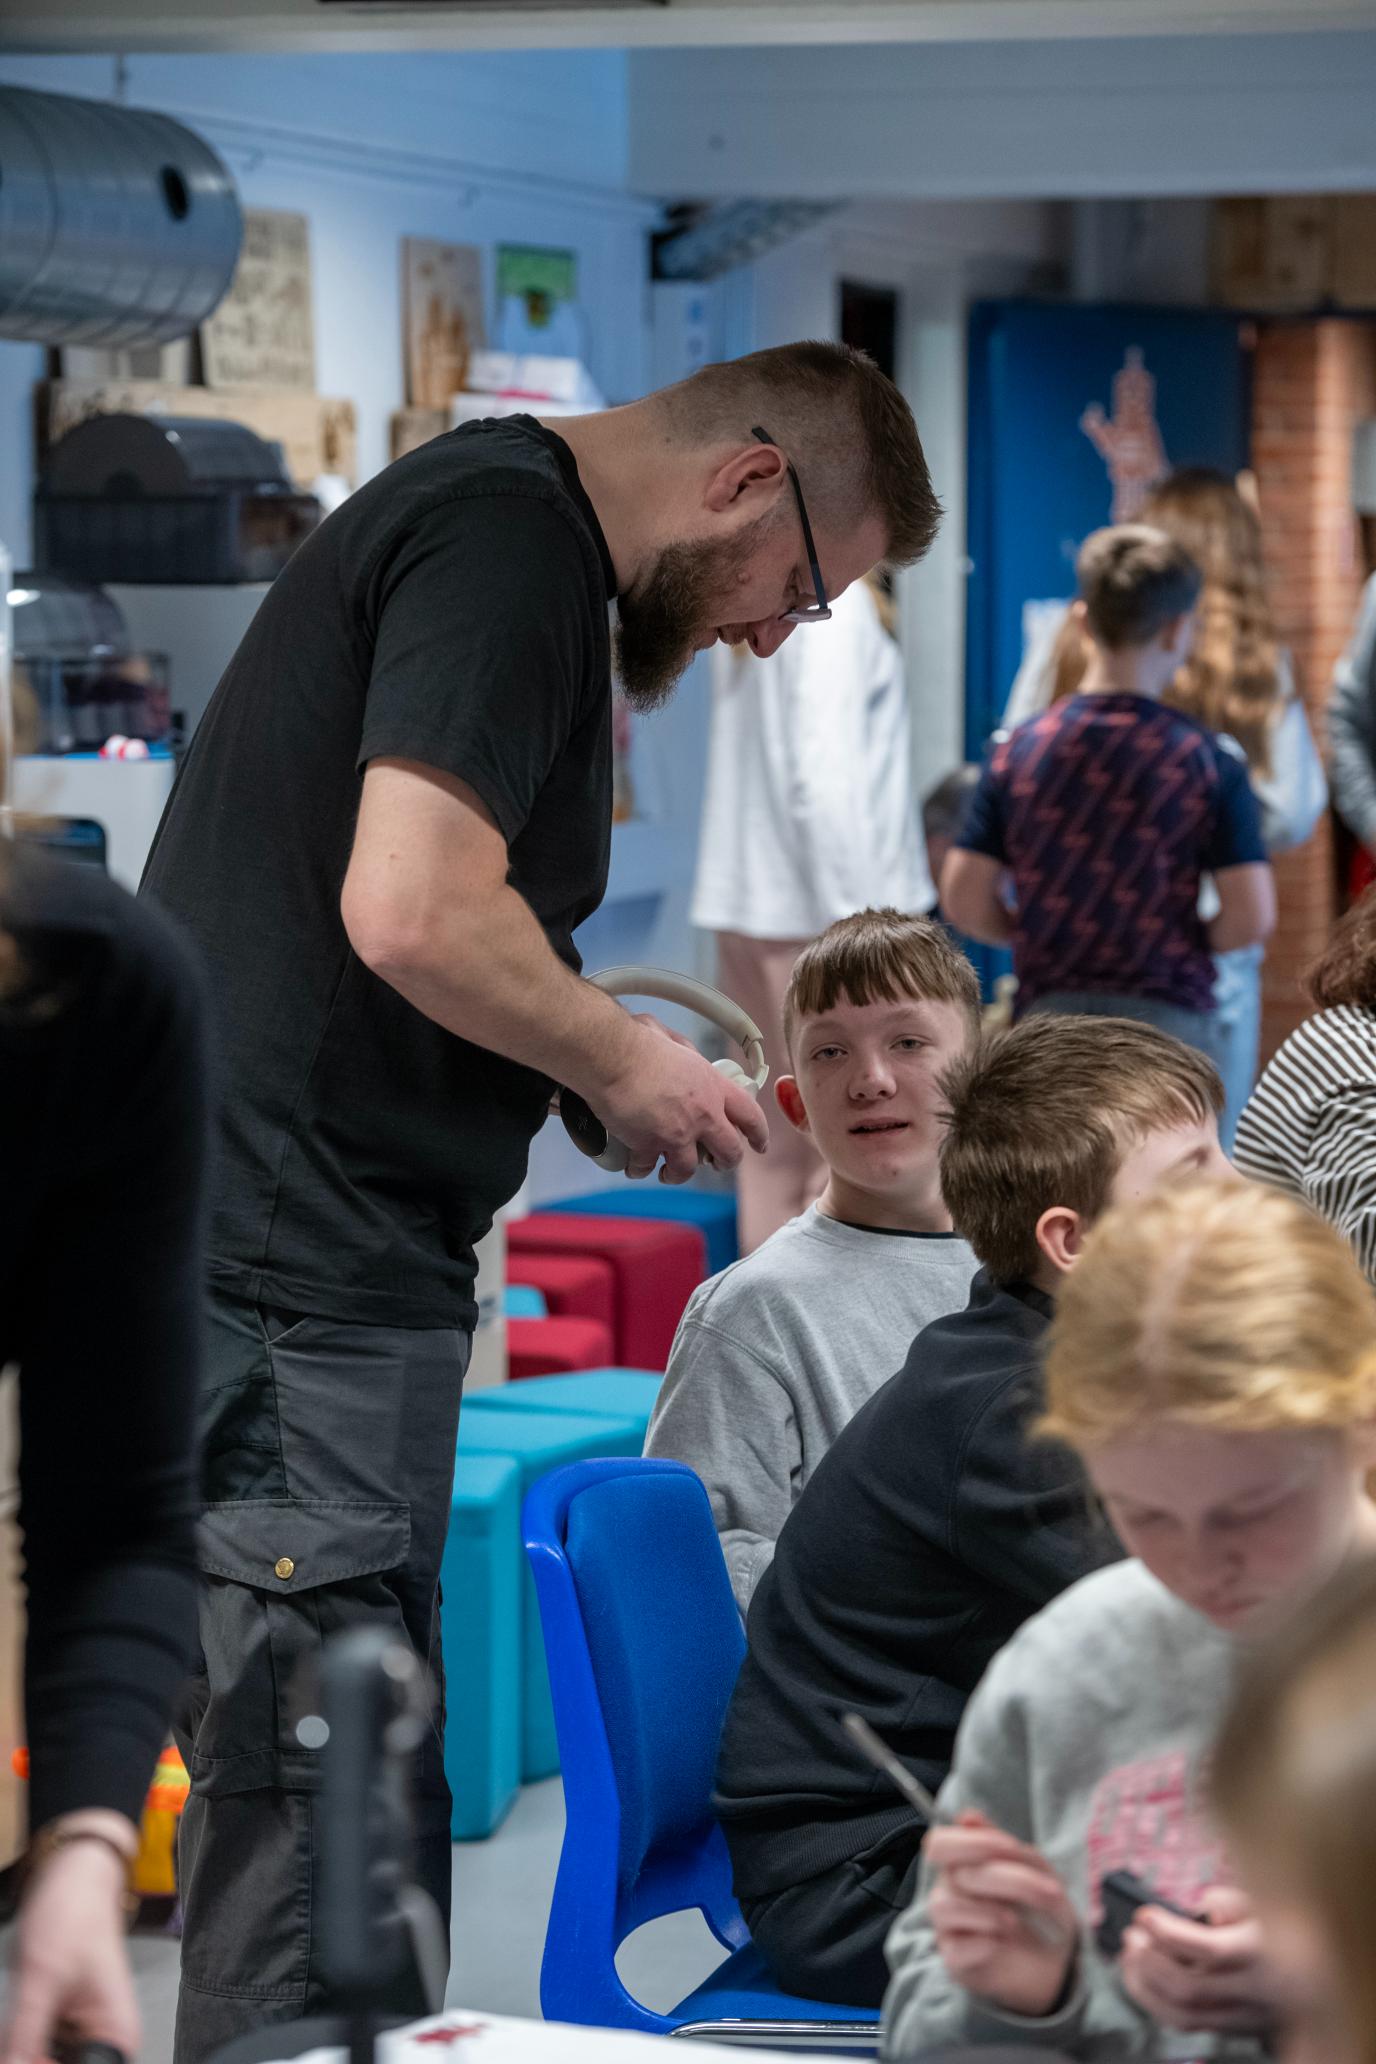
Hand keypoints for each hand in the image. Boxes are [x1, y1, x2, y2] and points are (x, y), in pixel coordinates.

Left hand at [0, 1826, 139, 2063]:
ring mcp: (80, 2030)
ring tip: (20, 2012)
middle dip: (28, 2056)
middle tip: (13, 2037)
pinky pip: (33, 2049)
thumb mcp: (43, 1978)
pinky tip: (13, 2019)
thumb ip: (27, 2034)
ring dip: (19, 2049)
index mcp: (117, 2033)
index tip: (21, 2054)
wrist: (73, 1874)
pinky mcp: (60, 2022)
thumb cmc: (75, 1913)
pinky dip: (15, 2042)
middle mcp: (104, 2037)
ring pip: (41, 2060)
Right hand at [593, 1015, 768, 1183]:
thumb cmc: (638, 1042)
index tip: (759, 1144)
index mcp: (713, 1086)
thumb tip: (683, 1053)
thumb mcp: (674, 1040)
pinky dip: (640, 1168)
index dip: (758, 1133)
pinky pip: (647, 1167)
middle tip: (717, 1164)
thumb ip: (686, 1052)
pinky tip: (635, 1165)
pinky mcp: (650, 1145)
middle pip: (729, 1151)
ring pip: (688, 1170)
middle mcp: (703, 1114)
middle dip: (725, 1162)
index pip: (750, 1115)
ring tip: (668, 1172)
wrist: (612, 1056)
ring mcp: (678, 1133)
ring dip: (677, 1174)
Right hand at [926, 1810, 1078, 2018]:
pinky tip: (1002, 1945)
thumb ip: (1003, 1845)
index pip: (940, 1842)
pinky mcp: (954, 1960)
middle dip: (1006, 1879)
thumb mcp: (1035, 1871)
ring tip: (1018, 1923)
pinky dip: (984, 1944)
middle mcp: (949, 1890)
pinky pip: (956, 1948)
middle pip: (954, 1872)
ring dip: (991, 1912)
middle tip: (1046, 1891)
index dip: (972, 1841)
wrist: (1055, 1960)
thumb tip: (969, 1817)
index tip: (1011, 1847)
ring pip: (946, 1906)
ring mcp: (948, 1926)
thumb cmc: (1039, 1908)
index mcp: (962, 1863)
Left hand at [1119, 1886, 1278, 2034]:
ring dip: (1146, 1986)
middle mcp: (1256, 1993)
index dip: (1171, 1932)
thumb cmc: (1285, 1930)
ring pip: (1185, 2016)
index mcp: (1266, 1955)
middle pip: (1192, 1989)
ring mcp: (1245, 2017)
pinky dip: (1155, 2002)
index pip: (1212, 1950)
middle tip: (1132, 1935)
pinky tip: (1141, 1977)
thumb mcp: (1269, 1903)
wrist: (1316, 1980)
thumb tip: (1207, 1906)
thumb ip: (1234, 1902)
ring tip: (1129, 1955)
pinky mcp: (1234, 2029)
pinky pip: (1187, 2024)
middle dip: (1151, 1961)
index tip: (1145, 1915)